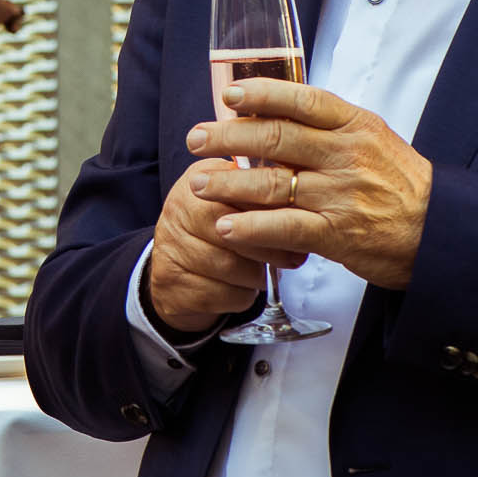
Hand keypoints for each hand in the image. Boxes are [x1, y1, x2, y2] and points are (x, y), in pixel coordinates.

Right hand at [148, 157, 308, 331]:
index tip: (298, 220)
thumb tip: (306, 195)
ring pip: (227, 265)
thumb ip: (264, 193)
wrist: (177, 270)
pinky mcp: (172, 281)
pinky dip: (240, 295)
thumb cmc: (217, 231)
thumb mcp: (236, 202)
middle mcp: (178, 210)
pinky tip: (243, 287)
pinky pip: (220, 293)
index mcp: (198, 181)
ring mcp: (171, 246)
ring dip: (256, 275)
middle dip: (268, 247)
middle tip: (295, 256)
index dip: (271, 209)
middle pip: (229, 228)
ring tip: (266, 273)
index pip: (238, 189)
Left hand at [187, 78, 432, 288]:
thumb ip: (327, 126)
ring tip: (199, 183)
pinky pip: (284, 227)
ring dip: (228, 183)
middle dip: (228, 137)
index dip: (261, 94)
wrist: (441, 231)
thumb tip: (272, 109)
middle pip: (276, 137)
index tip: (229, 95)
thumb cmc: (398, 183)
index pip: (302, 100)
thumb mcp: (372, 139)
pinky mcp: (336, 233)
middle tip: (196, 139)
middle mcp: (346, 155)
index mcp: (355, 125)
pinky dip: (250, 227)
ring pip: (272, 182)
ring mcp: (340, 194)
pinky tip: (226, 225)